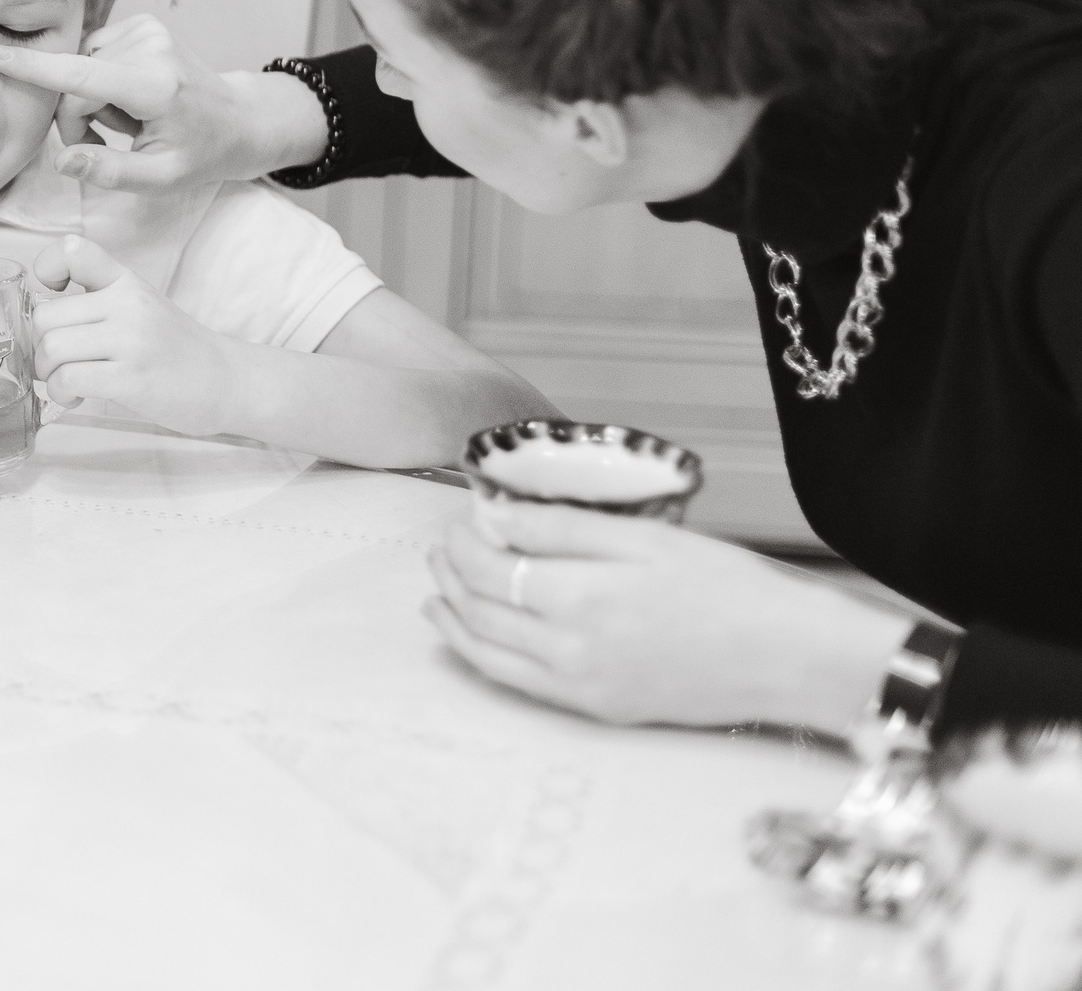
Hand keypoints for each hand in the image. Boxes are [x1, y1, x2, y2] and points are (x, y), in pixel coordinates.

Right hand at [0, 16, 328, 192]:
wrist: (241, 118)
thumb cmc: (203, 153)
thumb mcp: (161, 179)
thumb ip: (109, 172)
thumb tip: (62, 160)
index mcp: (155, 86)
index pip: (82, 74)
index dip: (34, 67)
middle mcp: (149, 48)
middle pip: (75, 82)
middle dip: (76, 117)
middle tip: (106, 144)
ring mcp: (146, 30)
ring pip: (80, 68)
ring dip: (88, 100)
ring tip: (125, 122)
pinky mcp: (142, 25)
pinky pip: (93, 55)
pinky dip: (100, 82)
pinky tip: (127, 99)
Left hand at [29, 235, 229, 425]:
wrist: (224, 381)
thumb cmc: (174, 349)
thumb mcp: (141, 307)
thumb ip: (98, 302)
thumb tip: (40, 323)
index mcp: (125, 282)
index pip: (73, 250)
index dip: (47, 268)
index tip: (54, 294)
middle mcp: (127, 304)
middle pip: (45, 317)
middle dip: (38, 347)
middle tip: (56, 363)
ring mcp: (130, 340)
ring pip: (51, 349)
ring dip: (47, 374)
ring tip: (65, 382)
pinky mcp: (130, 378)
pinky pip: (68, 379)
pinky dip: (60, 392)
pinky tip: (75, 396)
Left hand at [425, 500, 909, 732]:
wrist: (790, 657)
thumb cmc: (728, 588)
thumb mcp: (643, 537)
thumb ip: (560, 528)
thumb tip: (494, 516)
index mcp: (579, 599)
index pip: (487, 568)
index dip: (462, 542)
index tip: (460, 520)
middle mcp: (568, 652)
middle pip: (479, 610)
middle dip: (450, 576)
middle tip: (440, 548)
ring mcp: (580, 688)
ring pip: (487, 654)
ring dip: (454, 619)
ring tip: (437, 590)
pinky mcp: (597, 709)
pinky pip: (518, 684)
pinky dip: (483, 656)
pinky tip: (473, 637)